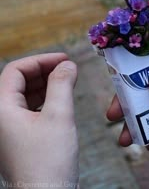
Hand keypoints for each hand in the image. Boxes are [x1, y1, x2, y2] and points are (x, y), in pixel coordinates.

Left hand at [0, 53, 78, 187]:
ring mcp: (11, 126)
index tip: (63, 58)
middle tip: (67, 67)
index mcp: (1, 109)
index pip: (16, 70)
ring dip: (47, 83)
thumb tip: (68, 65)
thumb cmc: (48, 162)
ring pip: (27, 93)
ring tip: (67, 79)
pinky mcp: (22, 133)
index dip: (41, 60)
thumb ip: (62, 84)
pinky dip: (47, 97)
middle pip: (20, 80)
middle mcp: (1, 116)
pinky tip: (60, 97)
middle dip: (45, 71)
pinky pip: (32, 107)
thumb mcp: (59, 116)